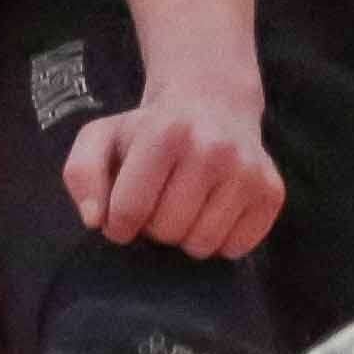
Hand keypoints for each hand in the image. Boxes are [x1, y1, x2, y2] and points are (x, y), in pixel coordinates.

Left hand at [62, 86, 282, 258]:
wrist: (212, 104)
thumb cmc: (149, 130)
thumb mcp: (102, 138)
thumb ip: (82, 174)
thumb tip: (95, 219)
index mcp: (165, 134)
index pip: (128, 212)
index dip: (118, 225)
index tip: (122, 215)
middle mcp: (213, 149)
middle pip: (167, 232)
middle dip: (154, 227)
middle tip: (159, 203)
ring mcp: (248, 172)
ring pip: (203, 245)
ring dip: (186, 235)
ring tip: (185, 206)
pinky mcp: (272, 192)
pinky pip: (237, 248)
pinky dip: (220, 240)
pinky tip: (213, 210)